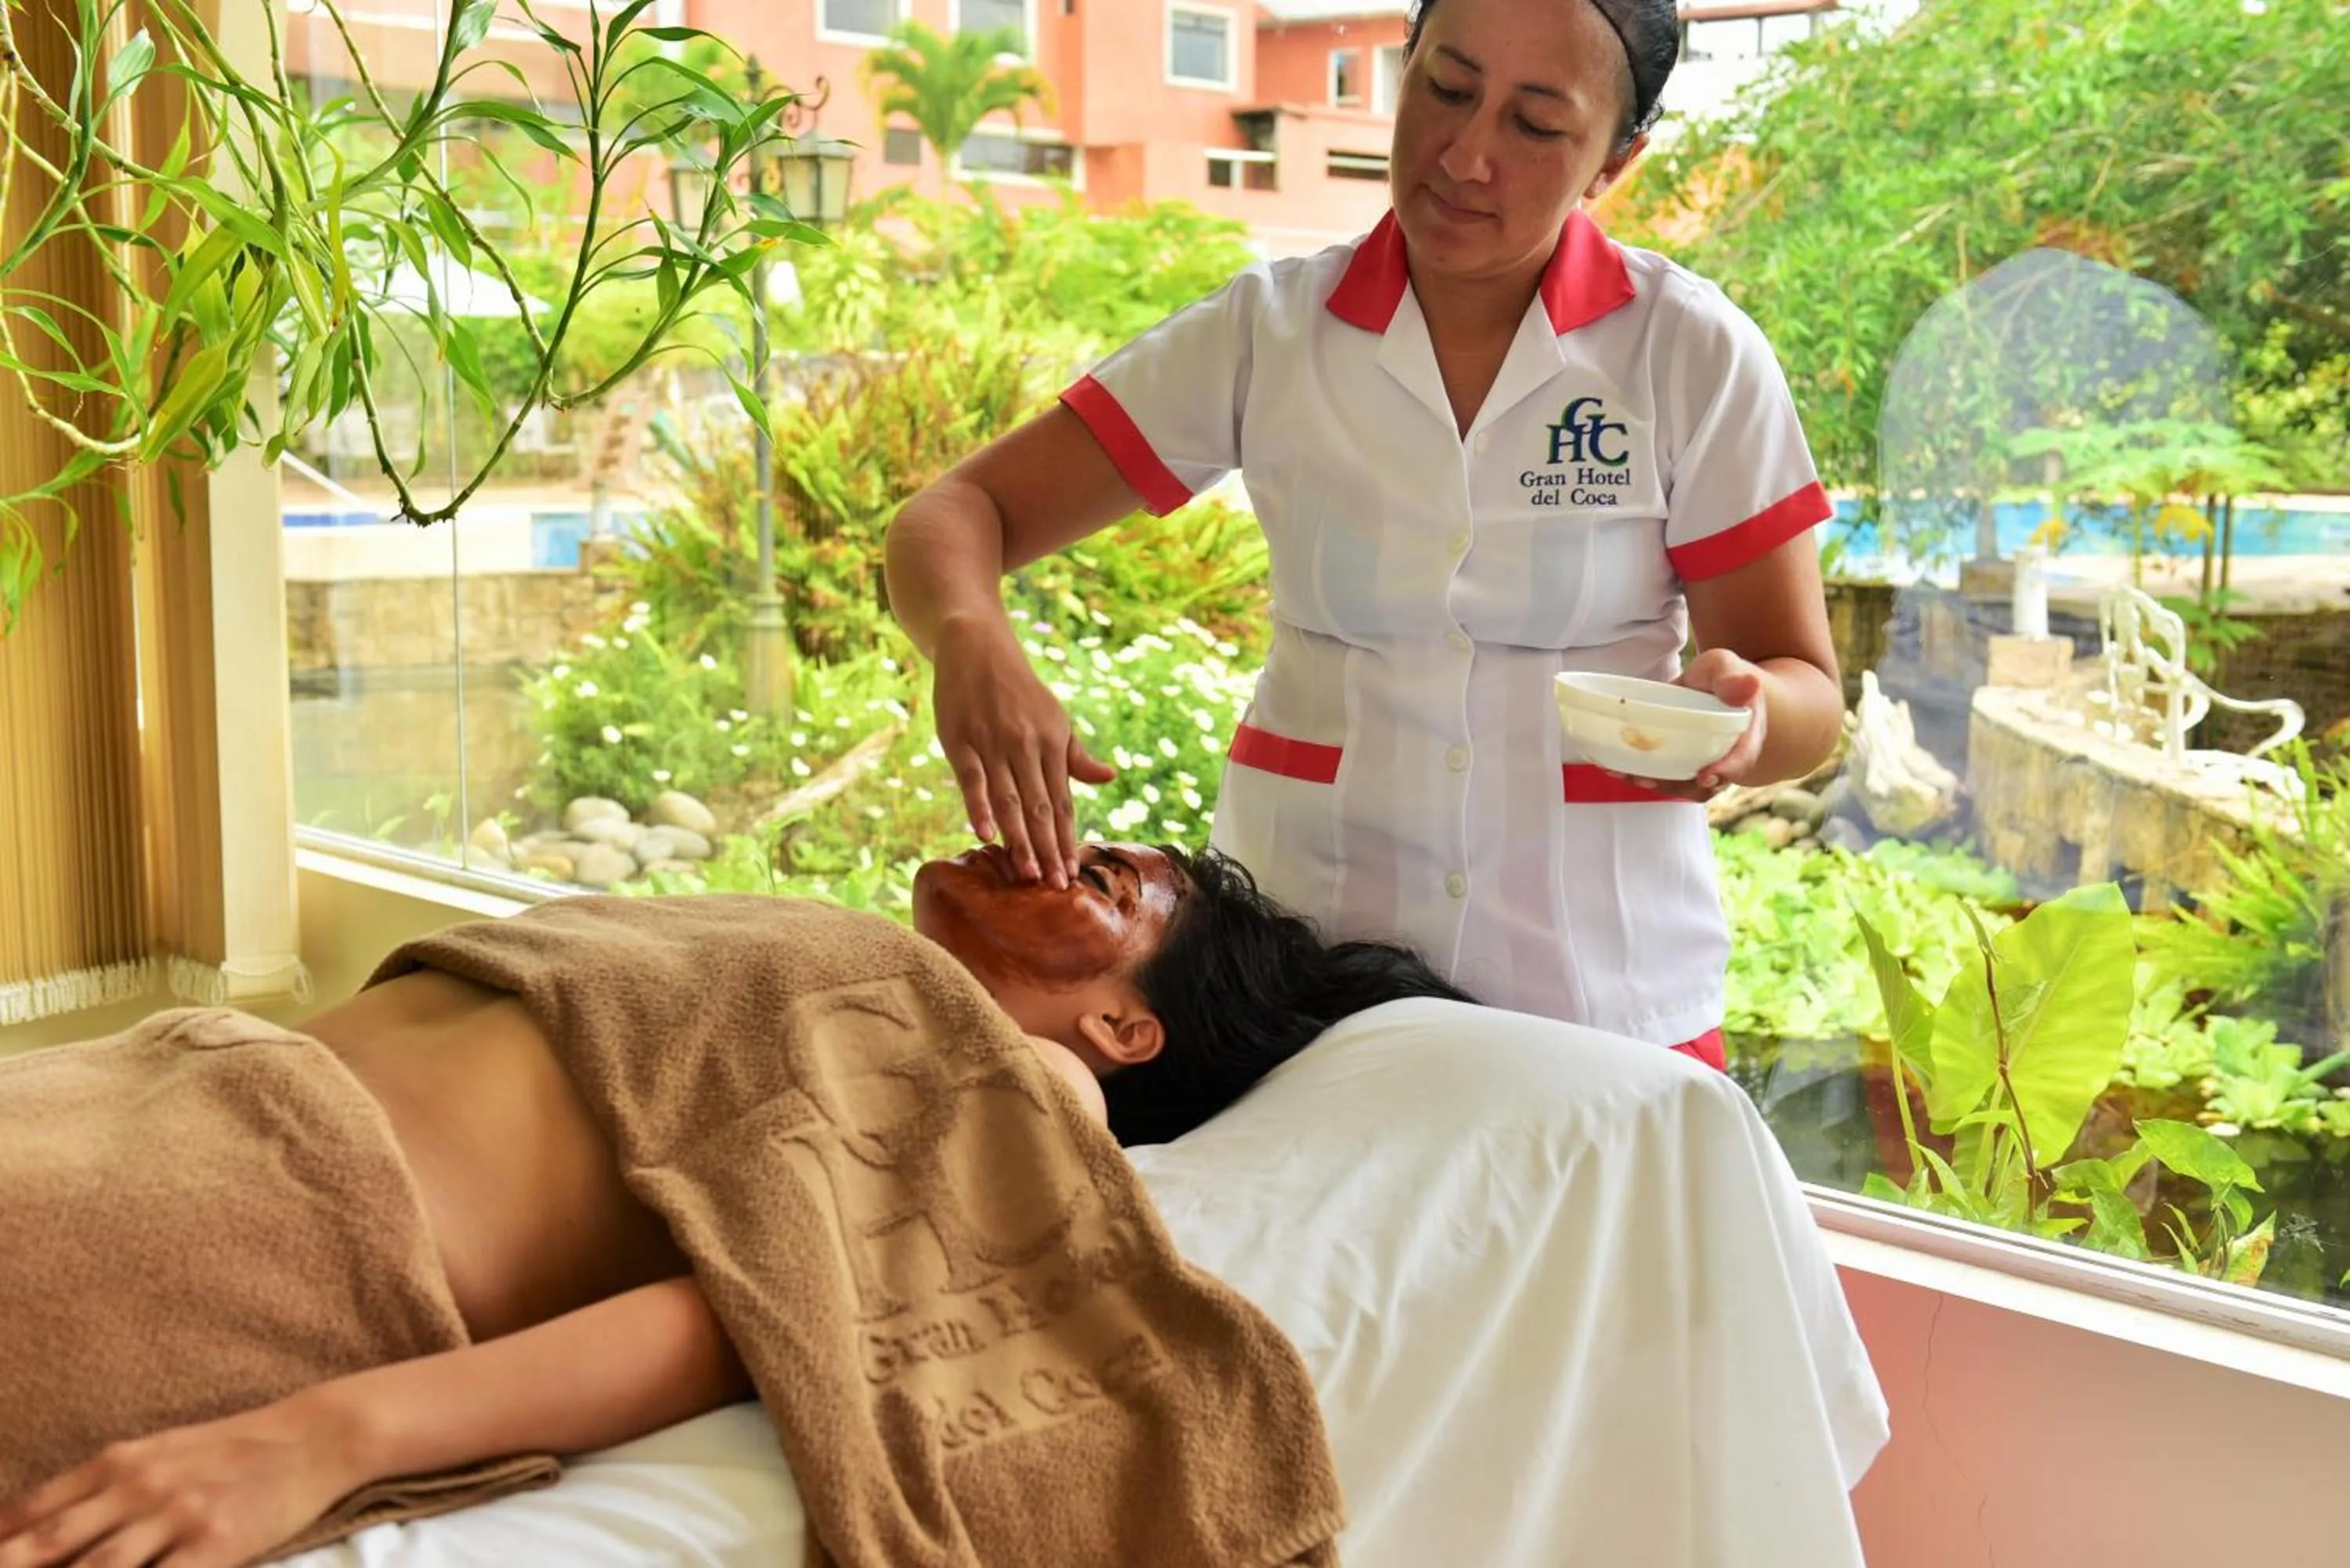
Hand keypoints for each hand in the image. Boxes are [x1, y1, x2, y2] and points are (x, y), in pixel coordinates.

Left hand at [0, 1396, 363, 1567]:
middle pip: (47, 1544)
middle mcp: (137, 1486)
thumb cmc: (233, 1449)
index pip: (32, 1510)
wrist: (314, 1435)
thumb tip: (36, 1524)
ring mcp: (177, 1515)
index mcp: (118, 1462)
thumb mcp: (161, 1452)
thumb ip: (102, 1487)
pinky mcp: (217, 1542)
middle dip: (11, 1565)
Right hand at [932, 614, 1115, 886]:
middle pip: (1040, 807)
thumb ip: (1075, 755)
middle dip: (1050, 849)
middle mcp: (1027, 745)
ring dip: (1021, 838)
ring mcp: (993, 743)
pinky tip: (986, 836)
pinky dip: (979, 808)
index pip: (1063, 800)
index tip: (1072, 873)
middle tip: (1055, 886)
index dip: (1067, 838)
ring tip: (1029, 873)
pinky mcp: (960, 741)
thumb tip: (1109, 778)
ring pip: (1010, 800)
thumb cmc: (1018, 688)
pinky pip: (972, 780)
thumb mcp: (1054, 717)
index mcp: (1053, 742)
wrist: (977, 646)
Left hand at [1602, 649, 1768, 802]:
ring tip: (1627, 774)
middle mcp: (1727, 758)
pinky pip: (1667, 777)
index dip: (1726, 770)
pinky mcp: (1682, 765)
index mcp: (1745, 735)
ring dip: (1656, 784)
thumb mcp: (1724, 667)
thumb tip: (1748, 685)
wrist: (1712, 685)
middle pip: (1709, 783)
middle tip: (1648, 779)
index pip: (1741, 758)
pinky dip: (1643, 775)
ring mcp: (1704, 765)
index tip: (1705, 776)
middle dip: (1679, 785)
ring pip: (1684, 785)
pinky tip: (1617, 768)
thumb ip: (1731, 676)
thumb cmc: (1719, 676)